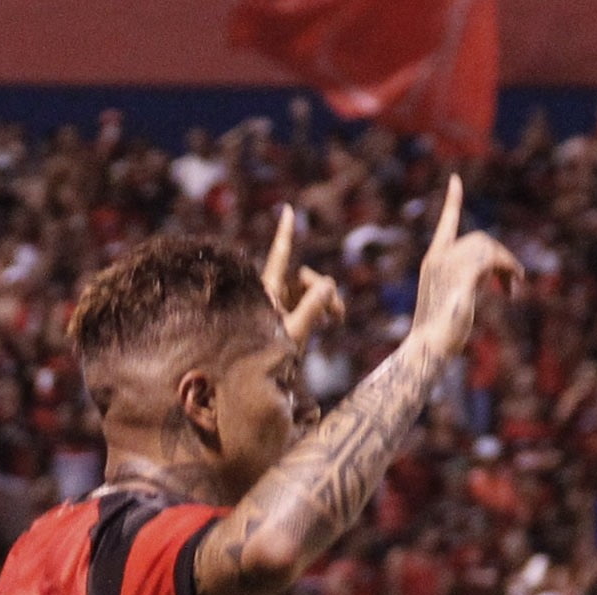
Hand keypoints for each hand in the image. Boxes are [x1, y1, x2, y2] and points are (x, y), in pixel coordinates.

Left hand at [263, 204, 344, 345]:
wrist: (257, 380)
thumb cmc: (268, 359)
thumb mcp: (293, 333)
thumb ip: (312, 308)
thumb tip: (329, 285)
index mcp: (268, 292)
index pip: (280, 256)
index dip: (285, 233)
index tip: (288, 210)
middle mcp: (274, 294)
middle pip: (304, 276)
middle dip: (323, 289)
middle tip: (338, 314)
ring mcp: (283, 306)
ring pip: (310, 291)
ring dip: (327, 301)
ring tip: (337, 320)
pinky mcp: (291, 317)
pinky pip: (311, 304)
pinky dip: (324, 310)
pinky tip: (333, 321)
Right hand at [408, 175, 522, 359]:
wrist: (427, 348)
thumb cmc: (438, 334)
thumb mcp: (452, 299)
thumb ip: (468, 280)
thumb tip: (496, 273)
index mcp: (433, 261)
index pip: (446, 224)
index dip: (452, 201)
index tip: (455, 180)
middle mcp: (439, 258)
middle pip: (479, 239)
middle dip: (500, 256)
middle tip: (513, 282)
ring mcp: (450, 266)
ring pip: (489, 248)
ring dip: (507, 265)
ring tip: (514, 288)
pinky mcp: (463, 277)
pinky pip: (493, 260)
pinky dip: (508, 270)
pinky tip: (514, 286)